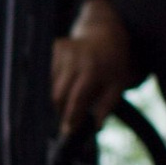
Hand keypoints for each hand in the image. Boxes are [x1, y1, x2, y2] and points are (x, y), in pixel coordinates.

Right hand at [51, 0, 134, 135]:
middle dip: (61, 110)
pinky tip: (66, 81)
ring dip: (58, 96)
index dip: (71, 117)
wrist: (106, 34)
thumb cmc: (113, 64)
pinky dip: (54, 83)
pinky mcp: (54, 48)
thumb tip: (95, 127)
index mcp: (92, 69)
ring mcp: (62, 51)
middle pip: (58, 95)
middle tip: (68, 118)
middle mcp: (74, 59)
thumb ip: (106, 106)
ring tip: (70, 97)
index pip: (76, 99)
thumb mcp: (117, 85)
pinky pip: (48, 74)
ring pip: (50, 85)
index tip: (68, 130)